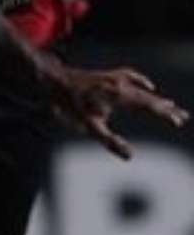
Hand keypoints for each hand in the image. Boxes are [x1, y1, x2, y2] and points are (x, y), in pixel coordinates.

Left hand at [45, 64, 187, 159]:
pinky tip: (148, 87)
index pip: (149, 105)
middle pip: (149, 98)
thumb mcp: (88, 127)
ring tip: (171, 105)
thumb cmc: (70, 104)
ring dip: (157, 98)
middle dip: (166, 108)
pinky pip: (131, 78)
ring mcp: (115, 78)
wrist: (54, 81)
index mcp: (119, 94)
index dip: (165, 114)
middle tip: (183, 117)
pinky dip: (142, 83)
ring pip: (143, 89)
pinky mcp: (108, 76)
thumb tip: (131, 157)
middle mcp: (120, 84)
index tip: (179, 121)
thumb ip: (110, 142)